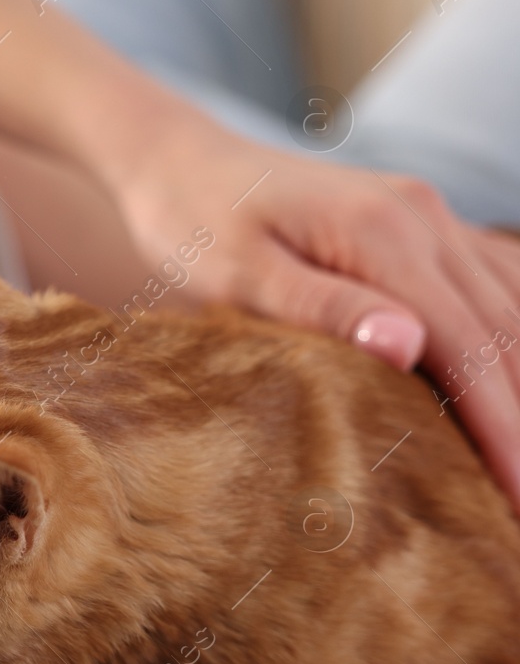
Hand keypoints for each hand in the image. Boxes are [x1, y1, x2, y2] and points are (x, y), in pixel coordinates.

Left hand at [113, 120, 519, 507]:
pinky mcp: (422, 225)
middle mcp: (424, 217)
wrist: (178, 162)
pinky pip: (493, 288)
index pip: (470, 346)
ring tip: (515, 467)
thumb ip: (321, 307)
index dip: (504, 428)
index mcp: (384, 231)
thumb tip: (407, 345)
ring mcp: (430, 216)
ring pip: (512, 311)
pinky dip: (510, 346)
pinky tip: (506, 397)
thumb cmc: (192, 223)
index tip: (518, 501)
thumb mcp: (238, 273)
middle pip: (507, 333)